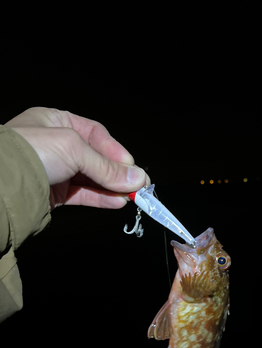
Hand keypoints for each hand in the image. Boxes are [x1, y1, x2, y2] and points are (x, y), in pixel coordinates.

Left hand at [5, 107, 148, 209]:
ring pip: (91, 179)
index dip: (115, 150)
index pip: (95, 134)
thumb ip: (106, 166)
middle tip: (138, 184)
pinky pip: (82, 195)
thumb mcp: (73, 148)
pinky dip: (100, 199)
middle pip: (95, 158)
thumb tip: (136, 178)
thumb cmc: (28, 152)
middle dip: (117, 172)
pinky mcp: (53, 193)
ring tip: (131, 196)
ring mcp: (54, 170)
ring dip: (112, 187)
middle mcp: (55, 145)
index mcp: (55, 121)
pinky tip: (116, 202)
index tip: (131, 166)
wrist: (0, 183)